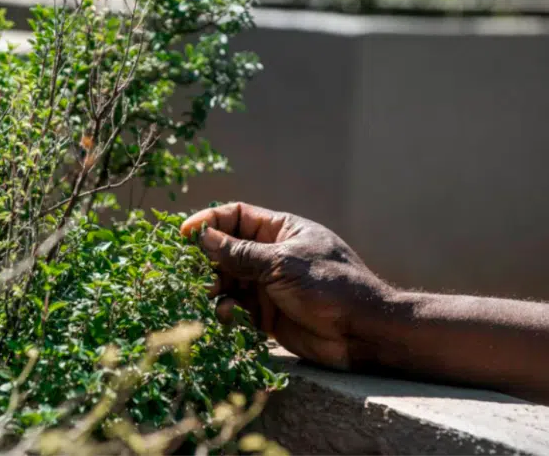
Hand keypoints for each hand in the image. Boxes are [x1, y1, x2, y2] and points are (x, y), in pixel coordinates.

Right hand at [180, 202, 391, 369]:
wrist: (362, 331)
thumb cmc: (330, 286)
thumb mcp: (283, 264)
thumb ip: (241, 252)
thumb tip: (204, 236)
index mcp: (281, 230)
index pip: (236, 216)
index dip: (210, 221)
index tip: (185, 234)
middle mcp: (272, 255)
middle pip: (227, 250)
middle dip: (208, 260)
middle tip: (194, 274)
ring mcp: (270, 285)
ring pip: (229, 280)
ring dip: (215, 287)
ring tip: (211, 295)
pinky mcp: (268, 315)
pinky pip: (238, 308)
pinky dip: (227, 310)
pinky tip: (228, 316)